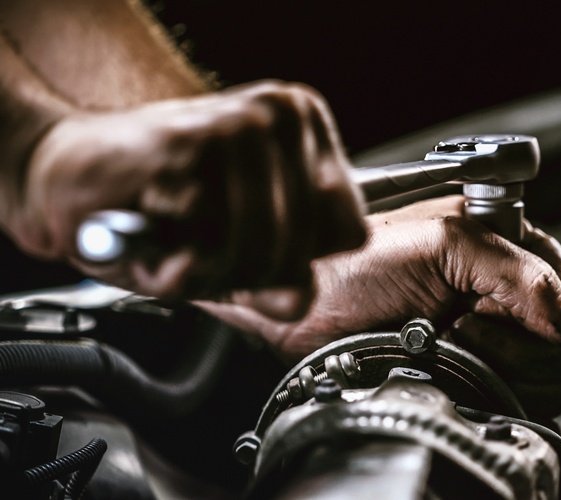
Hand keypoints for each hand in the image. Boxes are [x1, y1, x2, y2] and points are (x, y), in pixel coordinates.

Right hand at [10, 81, 365, 317]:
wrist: (71, 179)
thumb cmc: (161, 210)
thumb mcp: (235, 255)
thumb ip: (277, 283)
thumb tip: (297, 298)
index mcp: (305, 127)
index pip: (350, 229)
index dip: (301, 261)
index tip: (260, 252)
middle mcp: (281, 115)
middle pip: (306, 248)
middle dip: (250, 273)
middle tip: (204, 249)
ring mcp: (239, 124)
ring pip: (262, 250)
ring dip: (209, 269)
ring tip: (178, 237)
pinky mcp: (191, 142)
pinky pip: (211, 244)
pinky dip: (175, 262)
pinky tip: (156, 227)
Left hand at [197, 195, 560, 363]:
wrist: (306, 305)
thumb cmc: (355, 260)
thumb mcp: (445, 245)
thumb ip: (519, 273)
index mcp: (502, 243)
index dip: (553, 306)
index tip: (514, 313)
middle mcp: (496, 287)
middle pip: (557, 333)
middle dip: (518, 336)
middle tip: (469, 321)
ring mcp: (481, 329)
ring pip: (536, 368)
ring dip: (497, 359)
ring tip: (451, 335)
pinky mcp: (463, 364)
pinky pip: (503, 389)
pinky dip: (482, 380)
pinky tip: (445, 357)